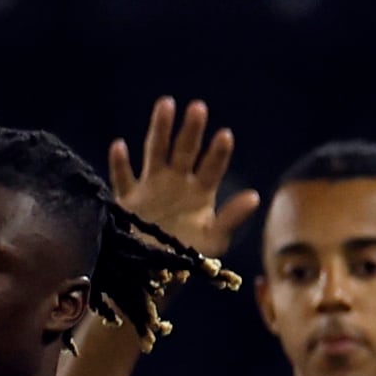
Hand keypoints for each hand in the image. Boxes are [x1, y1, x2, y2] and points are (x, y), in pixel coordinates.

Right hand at [105, 95, 250, 258]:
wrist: (156, 271)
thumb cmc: (189, 254)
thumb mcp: (215, 238)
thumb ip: (233, 217)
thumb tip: (255, 196)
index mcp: (200, 191)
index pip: (212, 167)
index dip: (218, 153)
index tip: (225, 135)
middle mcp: (176, 182)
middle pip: (184, 150)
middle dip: (191, 129)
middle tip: (199, 107)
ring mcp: (151, 187)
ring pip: (155, 152)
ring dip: (160, 129)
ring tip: (166, 104)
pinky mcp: (128, 200)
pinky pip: (122, 178)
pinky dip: (119, 164)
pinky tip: (119, 145)